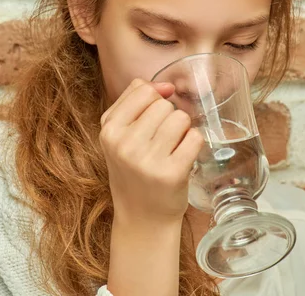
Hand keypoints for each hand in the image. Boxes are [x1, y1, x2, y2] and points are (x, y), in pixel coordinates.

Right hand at [100, 78, 203, 224]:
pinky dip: (194, 144)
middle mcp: (124, 144)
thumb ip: (135, 100)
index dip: (156, 100)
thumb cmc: (134, 170)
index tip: (155, 117)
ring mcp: (147, 160)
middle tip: (161, 142)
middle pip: (164, 105)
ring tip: (172, 148)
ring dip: (183, 131)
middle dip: (169, 118)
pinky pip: (195, 137)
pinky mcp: (171, 174)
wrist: (142, 217)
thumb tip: (167, 85)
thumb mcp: (118, 135)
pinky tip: (183, 158)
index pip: (144, 91)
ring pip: (181, 118)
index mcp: (109, 130)